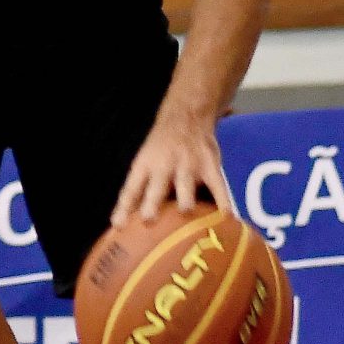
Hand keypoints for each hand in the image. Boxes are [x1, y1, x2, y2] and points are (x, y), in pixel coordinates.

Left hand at [110, 110, 231, 228]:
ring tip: (185, 215)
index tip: (118, 226)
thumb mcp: (145, 162)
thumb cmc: (161, 149)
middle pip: (156, 187)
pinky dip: (223, 202)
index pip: (131, 188)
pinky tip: (226, 218)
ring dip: (185, 201)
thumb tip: (124, 222)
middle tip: (148, 220)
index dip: (123, 208)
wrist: (186, 117)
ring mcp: (189, 166)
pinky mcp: (210, 167)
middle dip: (152, 204)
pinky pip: (218, 187)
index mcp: (145, 166)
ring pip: (186, 186)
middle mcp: (164, 166)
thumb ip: (138, 190)